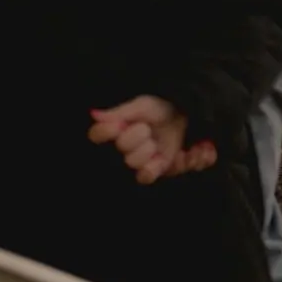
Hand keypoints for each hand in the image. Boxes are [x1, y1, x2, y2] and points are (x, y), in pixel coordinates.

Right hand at [88, 96, 211, 183]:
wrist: (187, 117)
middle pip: (121, 148)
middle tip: (147, 129)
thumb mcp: (144, 105)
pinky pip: (145, 176)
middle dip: (137, 136)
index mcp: (118, 127)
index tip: (119, 125)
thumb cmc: (163, 110)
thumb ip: (121, 112)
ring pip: (134, 162)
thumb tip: (94, 114)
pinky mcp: (153, 169)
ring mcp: (138, 159)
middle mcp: (124, 146)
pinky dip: (154, 168)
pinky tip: (162, 158)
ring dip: (148, 149)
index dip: (106, 131)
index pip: (98, 133)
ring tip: (157, 141)